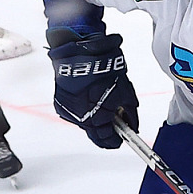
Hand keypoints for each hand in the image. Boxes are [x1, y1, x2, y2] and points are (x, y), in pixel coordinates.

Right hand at [47, 32, 137, 147]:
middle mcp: (78, 117)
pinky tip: (92, 96)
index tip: (122, 139)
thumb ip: (130, 114)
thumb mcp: (126, 94)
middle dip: (107, 127)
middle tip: (117, 118)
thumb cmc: (104, 70)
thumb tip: (132, 125)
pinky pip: (76, 111)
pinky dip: (85, 108)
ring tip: (104, 101)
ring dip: (96, 117)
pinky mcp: (60, 102)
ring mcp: (67, 110)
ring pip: (85, 121)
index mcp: (95, 119)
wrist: (82, 52)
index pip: (106, 141)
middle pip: (95, 132)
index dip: (116, 140)